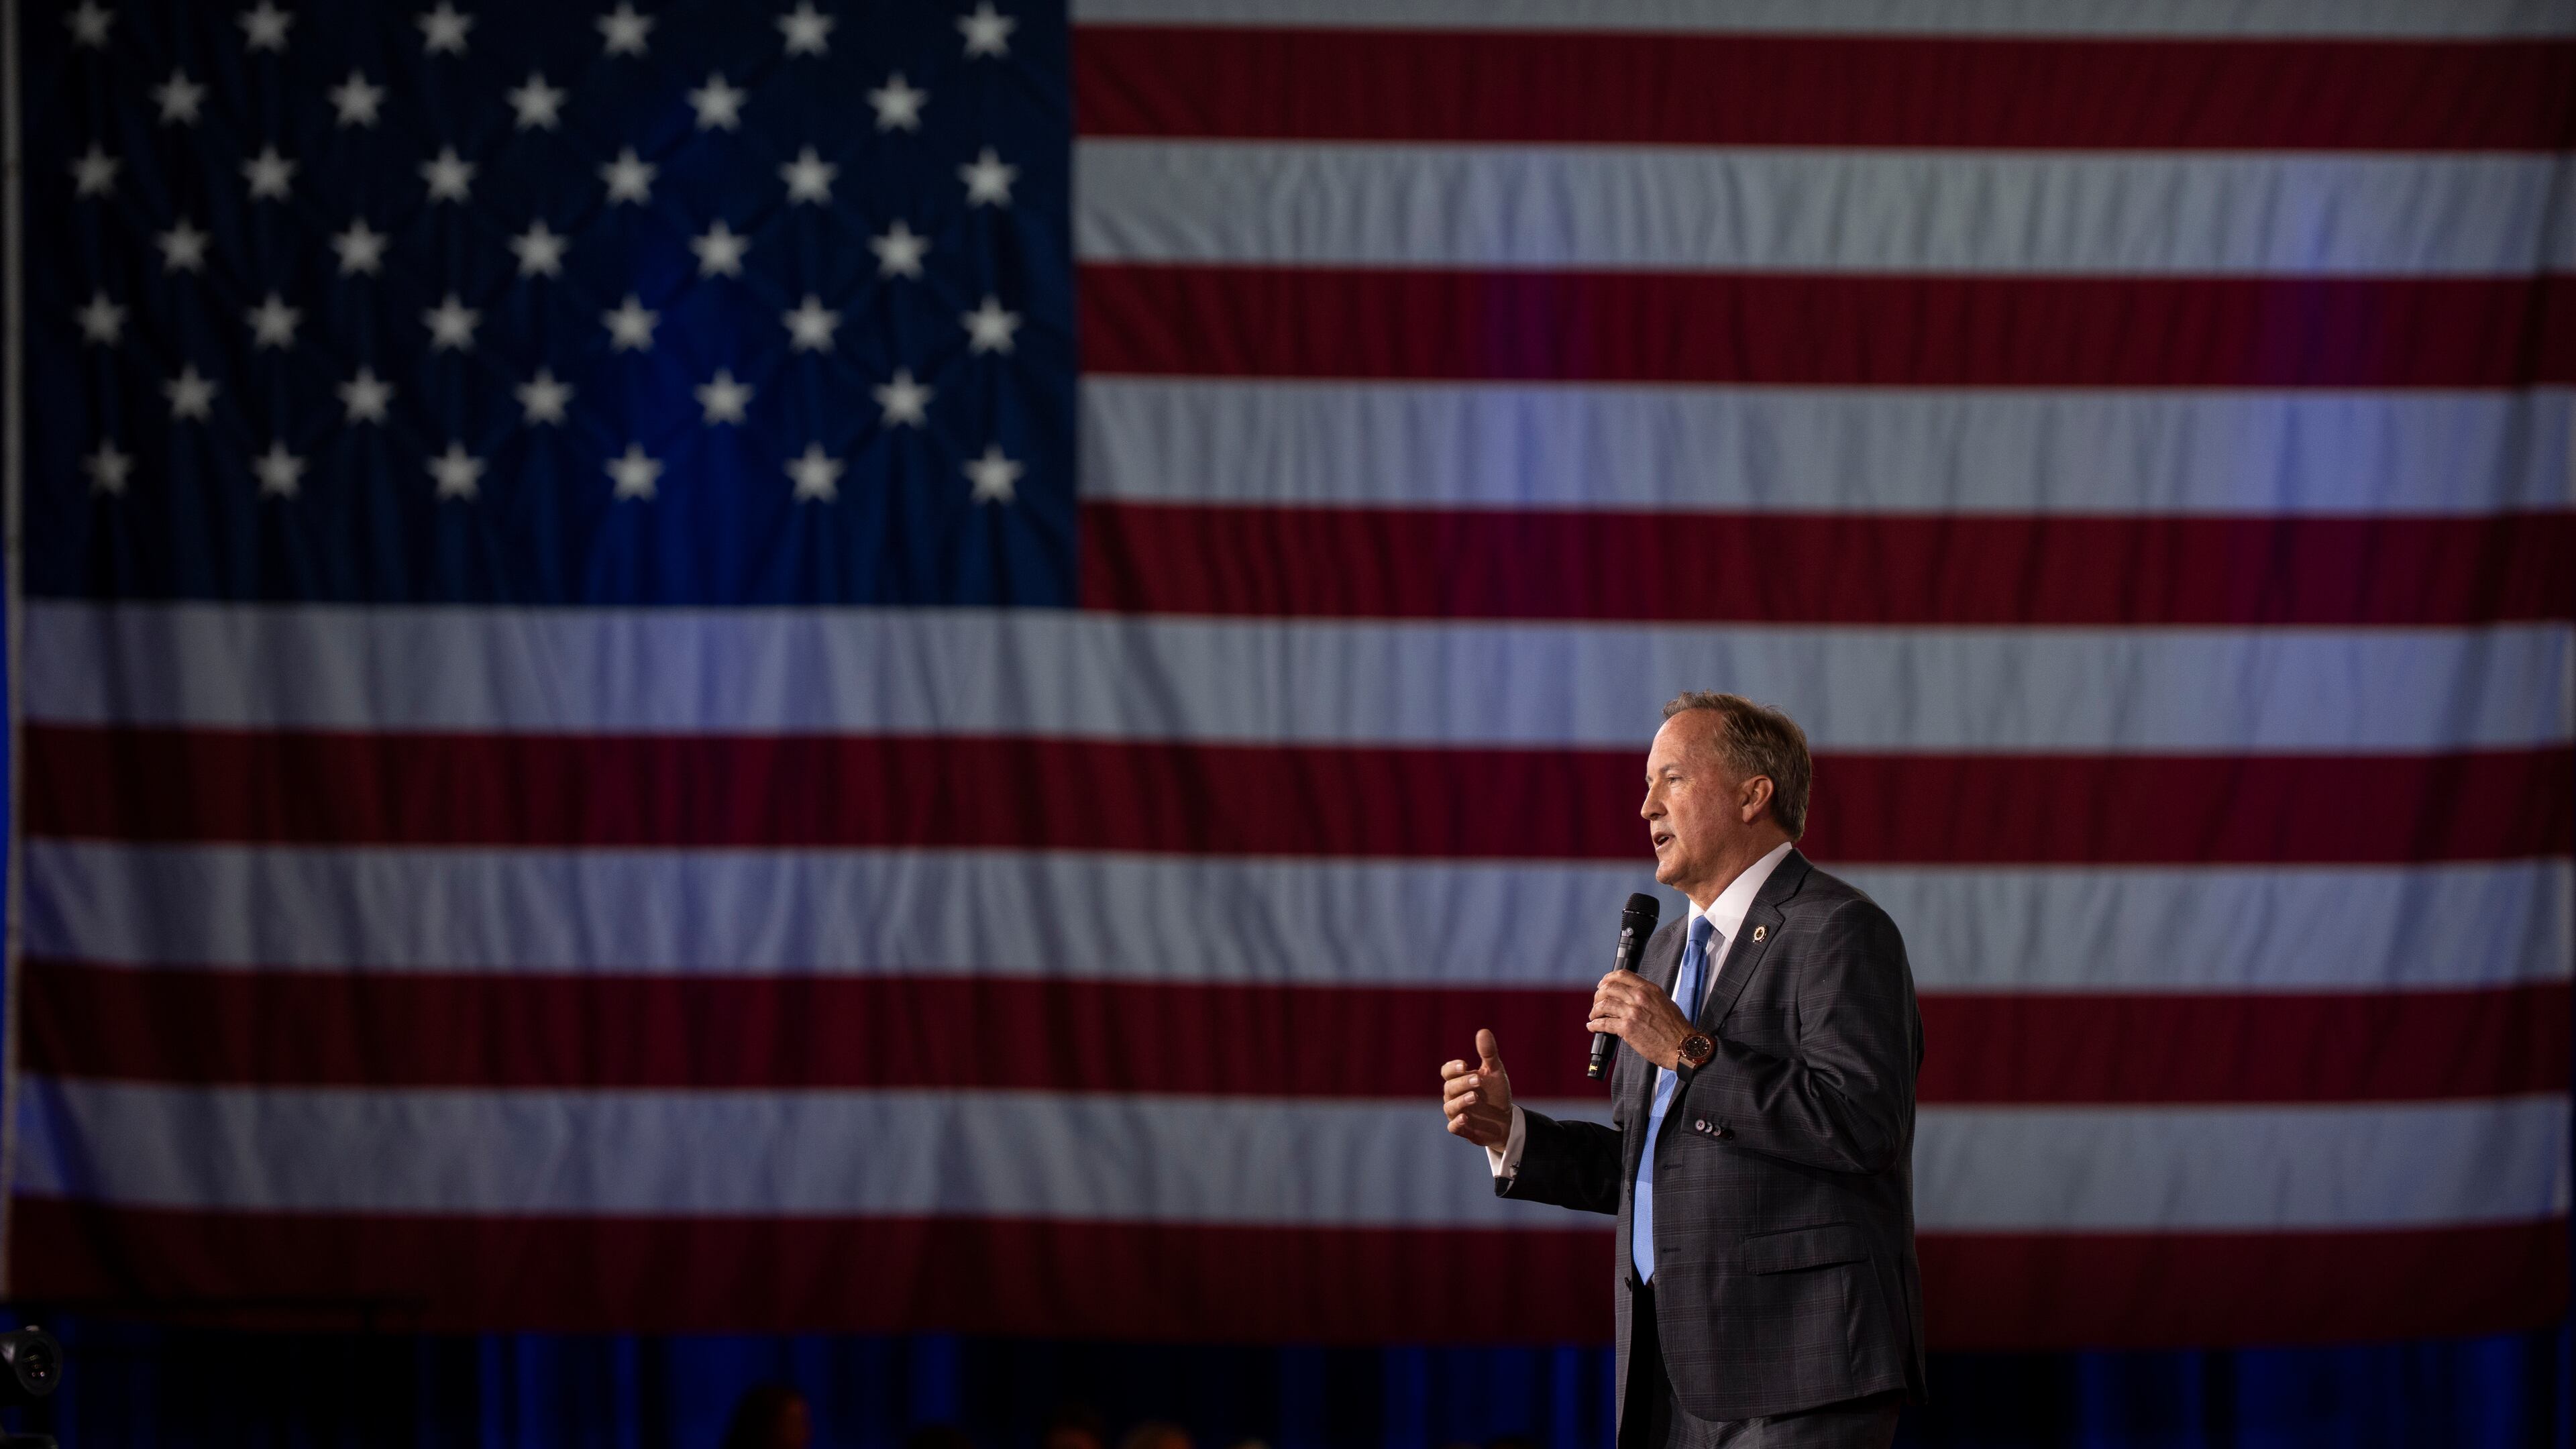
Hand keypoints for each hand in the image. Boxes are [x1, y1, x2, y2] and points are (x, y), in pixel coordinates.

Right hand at [1440, 1028, 1513, 1148]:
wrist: (1505, 1121)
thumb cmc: (1496, 1093)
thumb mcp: (1495, 1072)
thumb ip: (1488, 1053)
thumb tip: (1483, 1031)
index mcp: (1459, 1080)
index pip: (1447, 1072)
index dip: (1453, 1068)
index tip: (1465, 1065)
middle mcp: (1454, 1096)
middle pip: (1450, 1087)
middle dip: (1463, 1083)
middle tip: (1479, 1080)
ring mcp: (1457, 1113)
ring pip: (1450, 1106)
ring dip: (1461, 1101)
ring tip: (1475, 1097)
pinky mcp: (1463, 1129)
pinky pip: (1453, 1127)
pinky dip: (1457, 1123)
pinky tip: (1465, 1118)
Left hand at [1588, 971, 1695, 1069]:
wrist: (1682, 1046)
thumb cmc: (1676, 1028)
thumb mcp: (1664, 1002)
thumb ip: (1648, 996)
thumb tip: (1633, 996)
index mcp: (1649, 989)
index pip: (1622, 975)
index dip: (1608, 979)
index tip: (1602, 984)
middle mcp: (1639, 997)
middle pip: (1609, 988)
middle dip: (1598, 996)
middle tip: (1596, 1003)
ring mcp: (1632, 1012)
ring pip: (1603, 1005)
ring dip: (1595, 1011)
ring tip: (1594, 1016)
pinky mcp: (1627, 1028)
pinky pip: (1604, 1023)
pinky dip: (1594, 1024)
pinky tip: (1592, 1026)